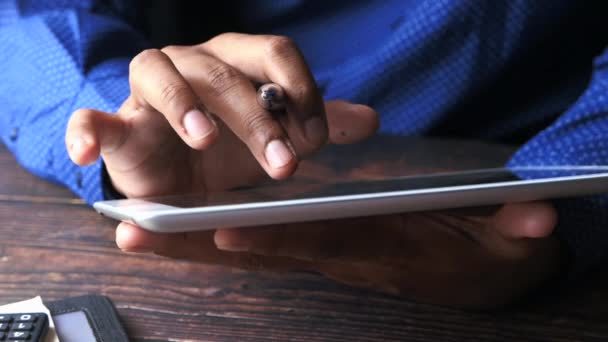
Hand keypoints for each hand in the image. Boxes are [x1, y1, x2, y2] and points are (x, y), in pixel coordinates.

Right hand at [65, 33, 377, 197]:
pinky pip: (90, 119)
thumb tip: (371, 121)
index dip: (300, 90)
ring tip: (203, 140)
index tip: (316, 139)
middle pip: (225, 71)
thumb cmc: (228, 151)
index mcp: (237, 63)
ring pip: (160, 74)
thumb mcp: (278, 141)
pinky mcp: (115, 125)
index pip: (274, 54)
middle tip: (284, 166)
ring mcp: (150, 92)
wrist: (176, 177)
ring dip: (184, 106)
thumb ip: (317, 128)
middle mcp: (193, 66)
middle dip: (259, 119)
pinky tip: (88, 153)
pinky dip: (86, 131)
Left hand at [116, 201, 560, 308]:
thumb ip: (517, 227)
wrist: (479, 268)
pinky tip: (180, 227)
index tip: (224, 229)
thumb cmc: (482, 248)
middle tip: (135, 234)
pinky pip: (263, 239)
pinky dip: (219, 235)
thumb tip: (538, 218)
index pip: (323, 241)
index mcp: (380, 248)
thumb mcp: (508, 238)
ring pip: (253, 246)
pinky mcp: (323, 241)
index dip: (277, 236)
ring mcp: (327, 250)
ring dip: (193, 241)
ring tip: (134, 229)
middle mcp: (342, 253)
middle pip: (265, 248)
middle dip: (200, 245)